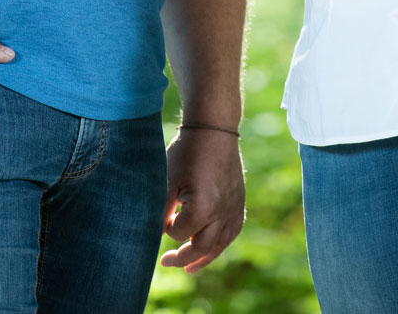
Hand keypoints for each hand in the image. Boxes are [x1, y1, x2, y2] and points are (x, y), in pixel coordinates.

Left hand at [159, 125, 245, 271]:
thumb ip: (161, 211)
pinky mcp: (239, 201)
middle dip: (182, 257)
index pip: (179, 234)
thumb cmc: (186, 152)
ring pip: (220, 244)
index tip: (163, 213)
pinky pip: (233, 231)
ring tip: (189, 268)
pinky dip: (221, 243)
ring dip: (204, 258)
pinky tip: (211, 247)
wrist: (214, 130)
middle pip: (201, 247)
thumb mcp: (167, 180)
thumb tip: (158, 233)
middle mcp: (223, 212)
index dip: (167, 228)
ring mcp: (234, 208)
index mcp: (204, 208)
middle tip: (165, 262)